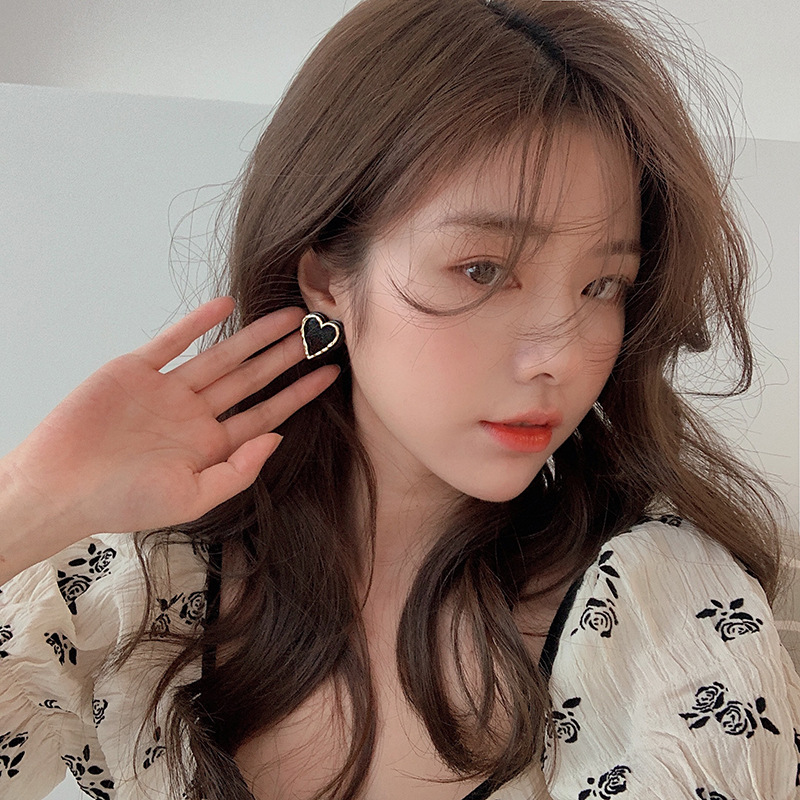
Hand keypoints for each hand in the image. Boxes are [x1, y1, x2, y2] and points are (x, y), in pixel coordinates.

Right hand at [5, 297, 338, 536]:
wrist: (58, 489)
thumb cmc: (122, 502)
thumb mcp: (191, 499)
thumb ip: (237, 471)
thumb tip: (277, 439)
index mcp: (210, 444)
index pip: (265, 413)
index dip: (298, 393)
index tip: (328, 374)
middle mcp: (194, 413)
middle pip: (250, 379)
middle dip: (285, 357)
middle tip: (319, 334)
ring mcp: (166, 390)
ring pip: (220, 355)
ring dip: (254, 335)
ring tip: (289, 317)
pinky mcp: (135, 370)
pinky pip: (172, 341)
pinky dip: (197, 322)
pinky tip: (226, 305)